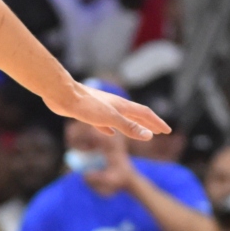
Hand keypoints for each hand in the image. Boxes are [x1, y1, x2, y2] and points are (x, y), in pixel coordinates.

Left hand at [46, 81, 167, 140]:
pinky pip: (105, 122)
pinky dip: (111, 128)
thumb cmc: (85, 105)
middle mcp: (114, 105)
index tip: (167, 131)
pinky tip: (108, 132)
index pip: (145, 114)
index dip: (157, 123)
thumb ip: (129, 127)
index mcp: (122, 106)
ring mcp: (102, 108)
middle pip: (136, 115)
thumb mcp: (110, 118)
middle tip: (158, 131)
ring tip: (138, 131)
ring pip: (121, 118)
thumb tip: (149, 136)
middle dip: (148, 124)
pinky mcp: (89, 113)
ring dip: (132, 125)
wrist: (62, 94)